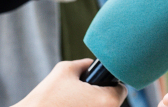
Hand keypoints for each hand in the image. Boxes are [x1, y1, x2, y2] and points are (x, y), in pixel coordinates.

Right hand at [12, 59, 126, 106]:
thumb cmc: (46, 96)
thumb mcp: (66, 69)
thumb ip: (85, 64)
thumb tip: (92, 64)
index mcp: (108, 100)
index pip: (121, 88)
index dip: (110, 83)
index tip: (98, 82)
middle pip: (113, 101)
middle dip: (101, 95)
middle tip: (83, 92)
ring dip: (93, 104)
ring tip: (74, 101)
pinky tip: (71, 106)